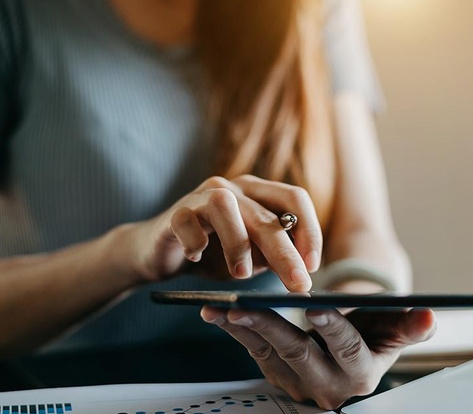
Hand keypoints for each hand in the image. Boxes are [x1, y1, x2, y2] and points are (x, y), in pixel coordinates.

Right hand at [117, 175, 321, 290]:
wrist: (160, 252)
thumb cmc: (213, 254)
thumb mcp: (251, 257)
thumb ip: (273, 257)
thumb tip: (302, 273)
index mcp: (257, 194)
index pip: (294, 198)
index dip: (309, 230)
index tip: (313, 266)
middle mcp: (233, 189)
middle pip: (265, 214)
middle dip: (285, 252)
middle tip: (297, 284)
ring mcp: (201, 197)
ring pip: (225, 206)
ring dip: (238, 243)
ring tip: (241, 274)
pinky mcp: (175, 213)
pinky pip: (187, 222)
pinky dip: (195, 243)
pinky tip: (196, 258)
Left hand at [200, 306, 435, 409]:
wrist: (353, 350)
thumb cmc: (376, 333)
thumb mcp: (394, 329)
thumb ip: (410, 324)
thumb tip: (430, 317)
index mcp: (361, 374)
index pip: (346, 349)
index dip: (332, 328)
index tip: (314, 307)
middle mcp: (327, 385)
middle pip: (297, 353)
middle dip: (269, 328)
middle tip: (243, 307)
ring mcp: (298, 382)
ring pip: (268, 353)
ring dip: (242, 329)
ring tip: (219, 308)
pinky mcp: (276, 373)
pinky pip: (253, 350)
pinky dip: (234, 331)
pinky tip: (215, 313)